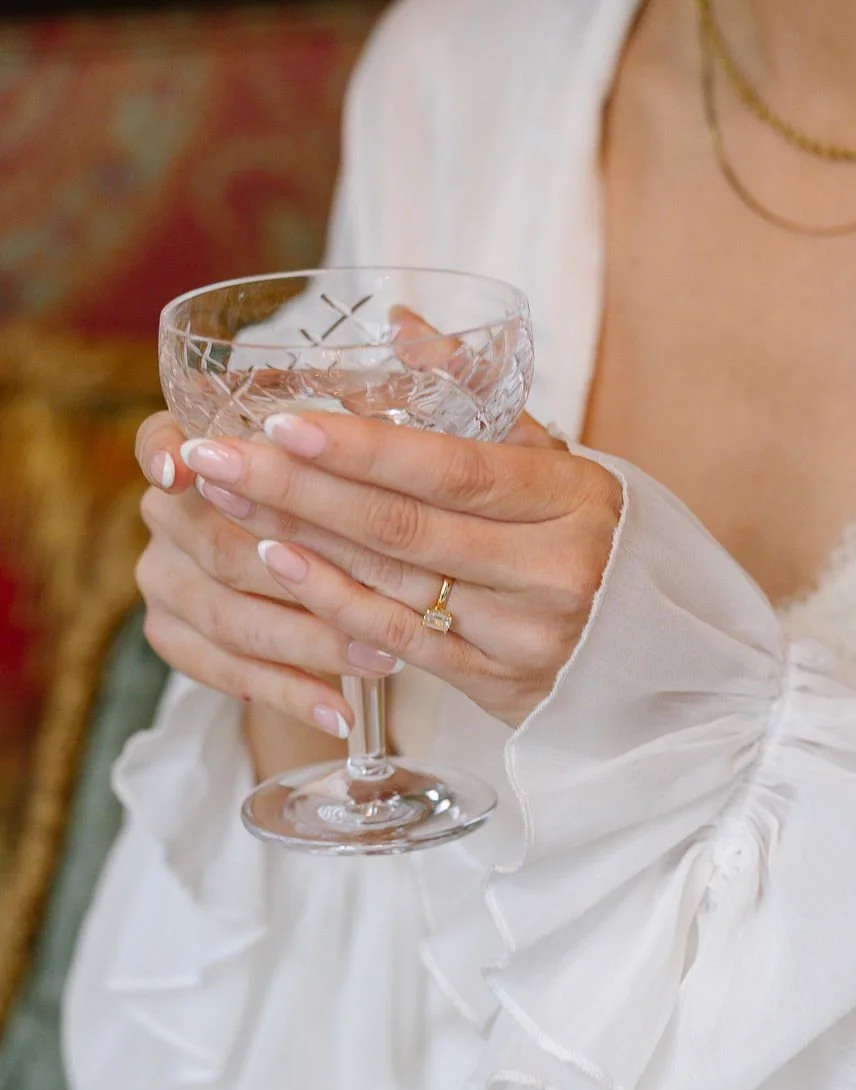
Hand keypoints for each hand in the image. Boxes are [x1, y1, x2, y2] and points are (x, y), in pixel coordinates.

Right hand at [134, 411, 365, 738]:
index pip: (160, 439)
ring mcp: (163, 578)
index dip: (166, 453)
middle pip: (216, 542)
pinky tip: (341, 714)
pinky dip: (291, 695)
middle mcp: (166, 513)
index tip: (184, 469)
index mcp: (196, 450)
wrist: (317, 577)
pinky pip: (228, 674)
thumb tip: (417, 332)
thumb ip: (372, 402)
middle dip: (298, 572)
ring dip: (310, 642)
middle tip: (373, 594)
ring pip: (227, 616)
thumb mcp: (359, 443)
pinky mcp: (175, 638)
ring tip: (382, 658)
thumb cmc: (349, 493)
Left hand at [179, 409, 621, 728]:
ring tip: (226, 498)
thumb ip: (481, 399)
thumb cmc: (598, 539)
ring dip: (298, 539)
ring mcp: (522, 636)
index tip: (279, 421)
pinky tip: (277, 563)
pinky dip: (333, 602)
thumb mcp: (561, 463)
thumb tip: (400, 327)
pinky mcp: (495, 684)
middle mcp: (551, 571)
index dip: (361, 447)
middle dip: (298, 488)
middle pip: (404, 526)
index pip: (452, 468)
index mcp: (572, 500)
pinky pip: (399, 643)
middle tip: (214, 456)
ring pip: (391, 584)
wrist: (661, 656)